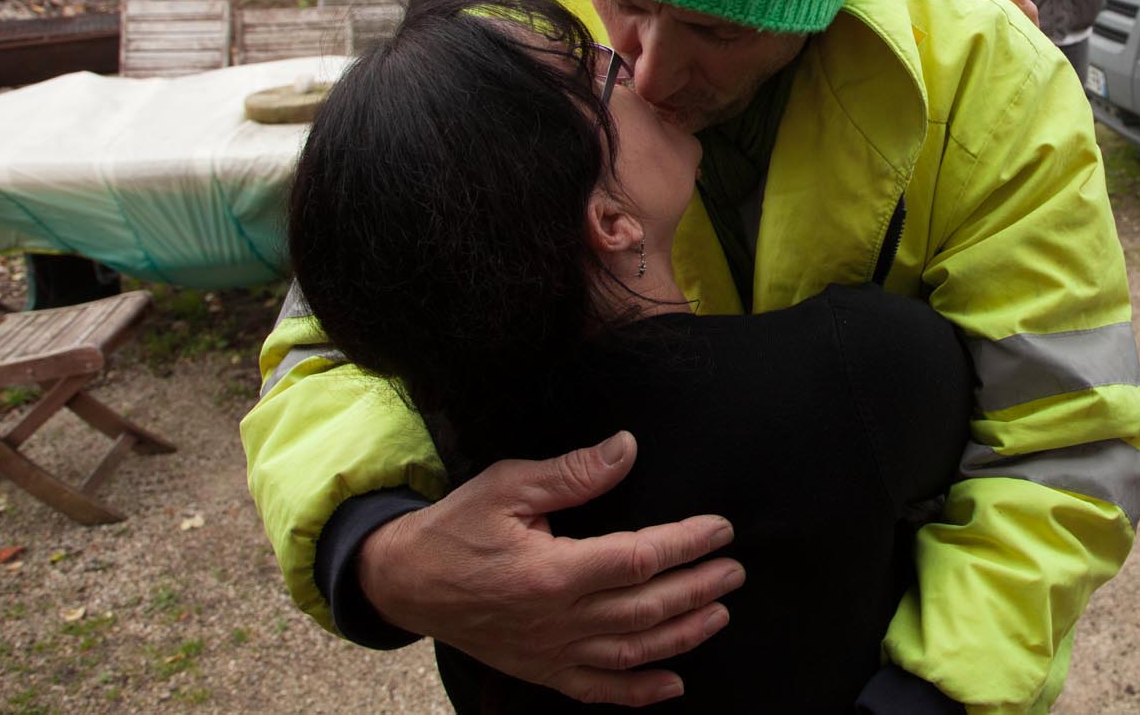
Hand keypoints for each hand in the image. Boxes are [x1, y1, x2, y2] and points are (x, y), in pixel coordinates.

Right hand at [357, 432, 742, 705]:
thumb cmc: (456, 528)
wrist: (404, 581)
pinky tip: (673, 686)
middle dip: (698, 588)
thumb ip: (573, 474)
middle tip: (734, 570)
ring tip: (720, 614)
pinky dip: (638, 693)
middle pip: (645, 609)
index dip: (686, 544)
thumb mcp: (508, 486)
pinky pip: (596, 690)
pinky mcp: (540, 670)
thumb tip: (626, 449)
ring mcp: (549, 652)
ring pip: (630, 652)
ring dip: (682, 636)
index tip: (719, 529)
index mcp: (551, 572)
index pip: (638, 558)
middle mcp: (555, 619)